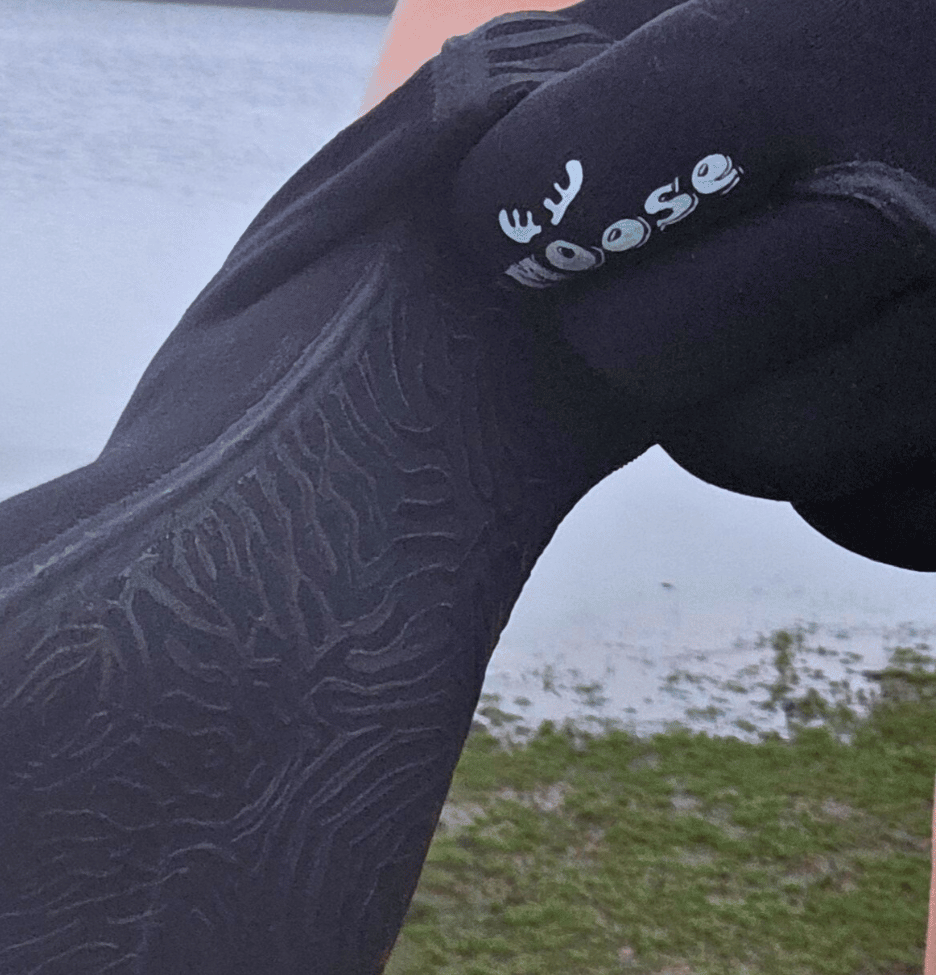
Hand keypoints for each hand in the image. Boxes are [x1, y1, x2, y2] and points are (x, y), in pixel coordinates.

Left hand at [447, 0, 935, 567]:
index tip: (530, 200)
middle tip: (676, 256)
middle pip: (636, 351)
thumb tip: (499, 128)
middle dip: (624, 314)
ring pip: (751, 446)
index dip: (520, 206)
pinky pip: (874, 508)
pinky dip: (868, 461)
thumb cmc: (927, 40)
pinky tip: (917, 362)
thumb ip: (665, 32)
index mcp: (846, 48)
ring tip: (826, 297)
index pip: (552, 190)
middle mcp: (924, 205)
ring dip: (749, 392)